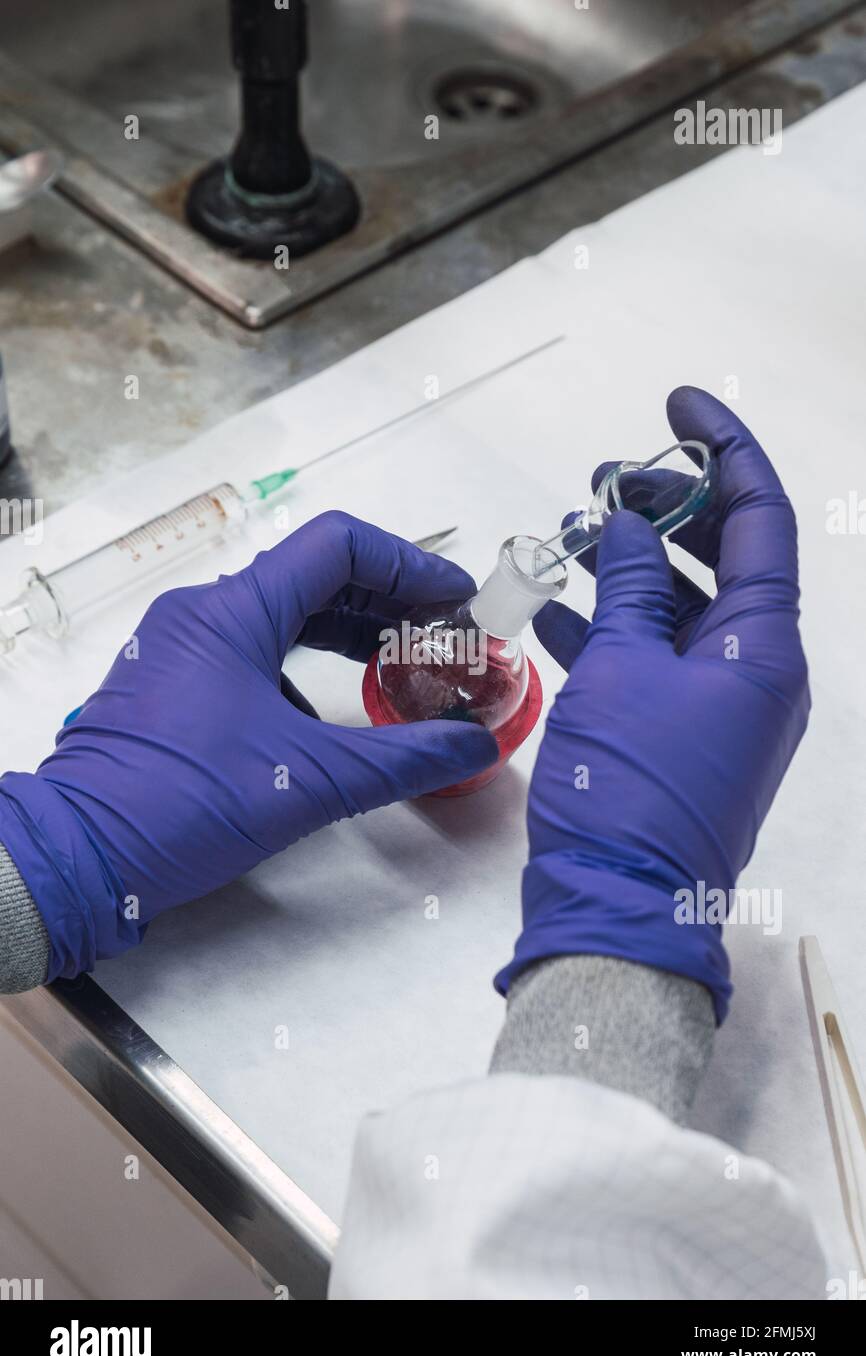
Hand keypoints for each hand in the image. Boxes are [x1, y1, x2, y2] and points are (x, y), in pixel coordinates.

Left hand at [0, 513, 496, 977]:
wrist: (79, 857)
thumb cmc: (183, 806)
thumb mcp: (311, 781)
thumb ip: (404, 758)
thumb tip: (474, 746)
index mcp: (233, 612)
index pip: (338, 547)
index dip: (409, 564)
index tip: (455, 598)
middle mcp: (202, 612)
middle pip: (312, 576)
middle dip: (386, 601)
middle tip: (441, 633)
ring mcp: (180, 645)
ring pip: (280, 612)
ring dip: (345, 631)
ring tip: (399, 663)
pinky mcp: (170, 681)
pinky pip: (249, 648)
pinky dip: (301, 663)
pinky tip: (331, 712)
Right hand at [495, 388, 808, 1021]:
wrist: (619, 908)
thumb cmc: (629, 790)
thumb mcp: (623, 670)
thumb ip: (631, 587)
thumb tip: (636, 527)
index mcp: (763, 647)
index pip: (759, 518)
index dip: (723, 448)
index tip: (678, 402)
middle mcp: (756, 672)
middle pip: (721, 559)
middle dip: (666, 510)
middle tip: (603, 483)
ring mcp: (719, 708)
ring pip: (681, 609)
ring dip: (631, 567)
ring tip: (571, 533)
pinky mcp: (680, 738)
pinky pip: (654, 662)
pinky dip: (613, 630)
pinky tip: (558, 610)